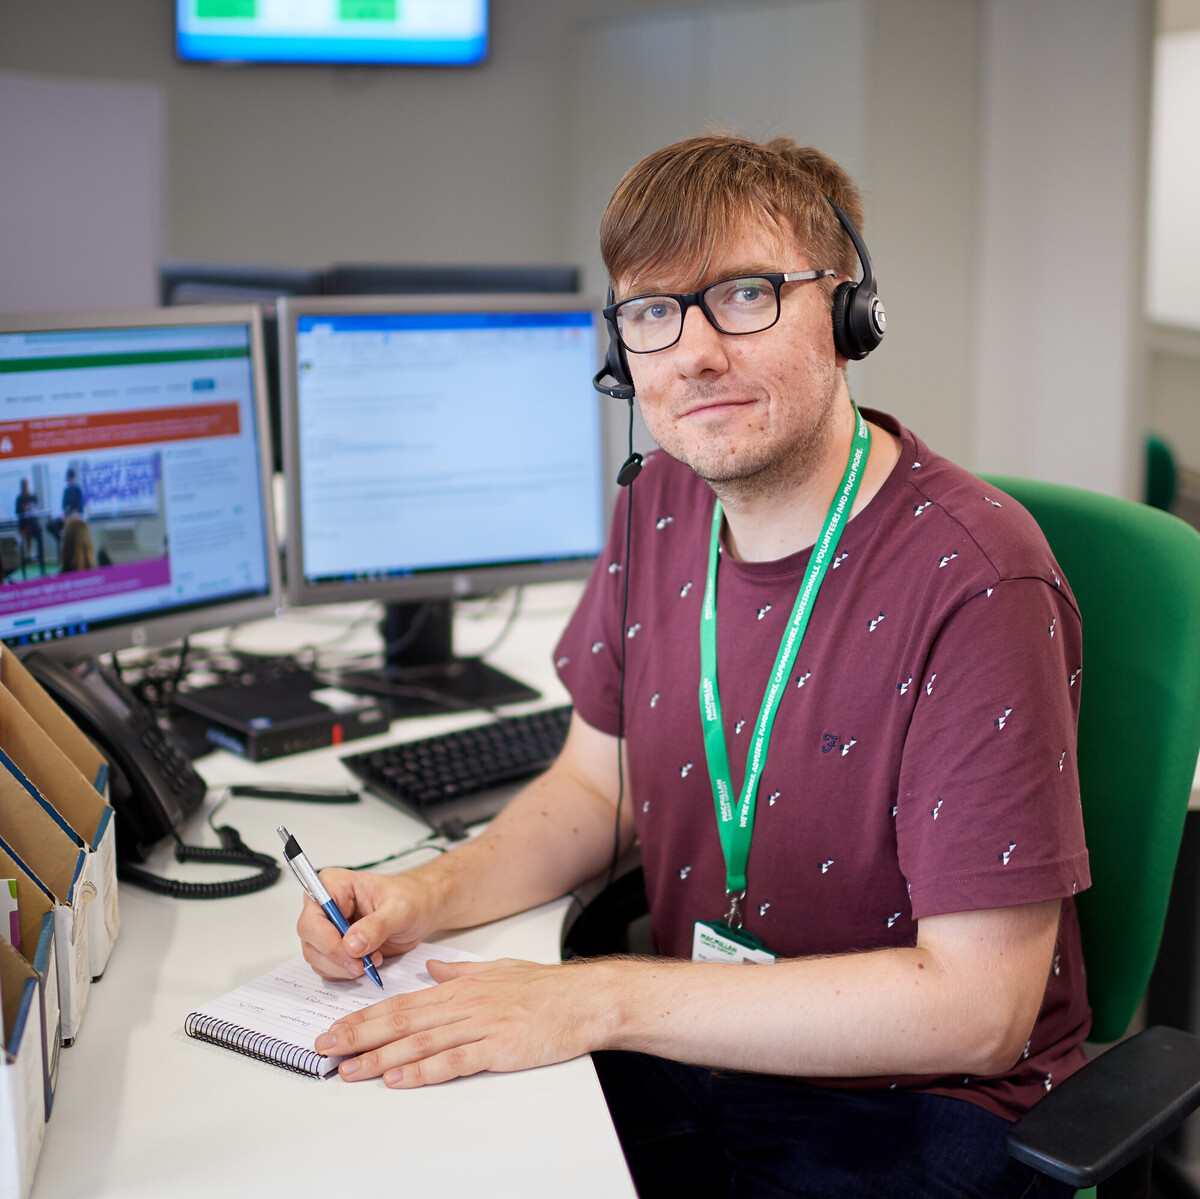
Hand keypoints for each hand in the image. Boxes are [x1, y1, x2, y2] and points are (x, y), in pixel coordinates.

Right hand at [296, 868, 437, 981]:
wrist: (420, 909)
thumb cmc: (411, 898)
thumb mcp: (400, 908)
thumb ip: (376, 925)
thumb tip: (352, 944)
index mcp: (334, 884)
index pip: (313, 916)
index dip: (327, 939)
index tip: (351, 952)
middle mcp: (324, 906)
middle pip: (311, 940)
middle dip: (336, 958)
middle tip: (363, 965)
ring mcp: (326, 928)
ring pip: (316, 958)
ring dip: (343, 967)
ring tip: (372, 959)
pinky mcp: (333, 947)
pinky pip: (328, 968)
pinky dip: (346, 972)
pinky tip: (369, 961)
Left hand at [314, 956, 617, 1087]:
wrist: (585, 999)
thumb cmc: (546, 988)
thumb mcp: (498, 969)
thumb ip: (461, 970)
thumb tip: (433, 967)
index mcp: (461, 987)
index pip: (401, 1002)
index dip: (364, 1017)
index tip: (336, 1028)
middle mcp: (464, 1003)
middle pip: (401, 1020)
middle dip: (359, 1036)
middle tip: (326, 1048)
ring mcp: (481, 1025)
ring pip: (420, 1042)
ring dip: (380, 1058)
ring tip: (350, 1070)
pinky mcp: (499, 1047)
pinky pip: (454, 1061)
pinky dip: (423, 1070)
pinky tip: (400, 1078)